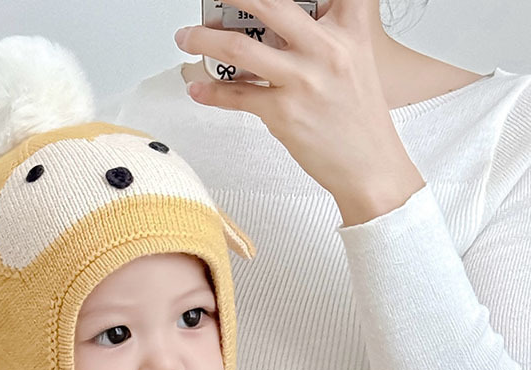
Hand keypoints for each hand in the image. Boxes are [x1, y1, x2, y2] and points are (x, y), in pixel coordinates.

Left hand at [174, 0, 424, 224]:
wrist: (371, 165)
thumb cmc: (359, 117)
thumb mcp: (356, 59)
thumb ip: (323, 35)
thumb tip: (272, 27)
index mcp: (350, 28)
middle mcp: (326, 48)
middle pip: (269, 3)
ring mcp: (302, 80)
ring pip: (240, 49)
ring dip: (204, 40)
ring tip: (186, 37)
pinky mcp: (283, 113)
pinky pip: (236, 96)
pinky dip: (211, 92)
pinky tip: (198, 88)